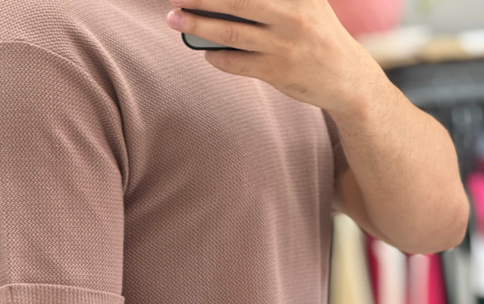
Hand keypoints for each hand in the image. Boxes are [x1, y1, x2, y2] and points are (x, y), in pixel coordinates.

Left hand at [165, 0, 376, 117]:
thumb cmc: (319, 36)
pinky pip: (236, 63)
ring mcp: (282, 45)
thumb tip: (226, 3)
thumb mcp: (309, 2)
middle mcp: (290, 14)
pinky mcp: (276, 71)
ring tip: (175, 19)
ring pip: (230, 32)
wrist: (346, 78)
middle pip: (235, 1)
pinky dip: (217, 57)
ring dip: (198, 25)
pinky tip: (206, 52)